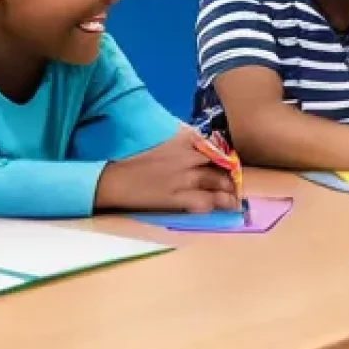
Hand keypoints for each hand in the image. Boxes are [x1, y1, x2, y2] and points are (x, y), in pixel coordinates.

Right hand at [95, 127, 241, 211]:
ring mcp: (184, 179)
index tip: (230, 166)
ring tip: (234, 199)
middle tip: (234, 184)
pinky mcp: (177, 198)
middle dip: (231, 176)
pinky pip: (205, 202)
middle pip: (221, 166)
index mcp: (185, 140)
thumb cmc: (136, 159)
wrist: (114, 179)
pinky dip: (216, 205)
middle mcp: (188, 158)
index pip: (216, 147)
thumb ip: (186, 141)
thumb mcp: (164, 141)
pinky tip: (223, 208)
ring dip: (229, 192)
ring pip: (218, 184)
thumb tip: (205, 143)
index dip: (226, 158)